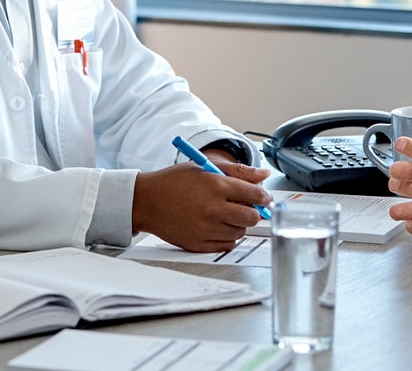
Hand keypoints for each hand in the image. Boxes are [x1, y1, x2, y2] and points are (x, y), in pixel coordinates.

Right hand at [132, 160, 271, 252]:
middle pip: (252, 217)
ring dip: (239, 223)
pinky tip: (218, 225)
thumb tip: (265, 174)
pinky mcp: (199, 244)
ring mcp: (206, 229)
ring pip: (240, 232)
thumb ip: (239, 171)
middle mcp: (213, 209)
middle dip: (253, 211)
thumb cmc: (174, 182)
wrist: (146, 201)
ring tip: (225, 213)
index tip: (264, 197)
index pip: (255, 194)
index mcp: (216, 186)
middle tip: (246, 206)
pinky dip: (227, 236)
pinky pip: (226, 245)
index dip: (264, 196)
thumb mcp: (205, 167)